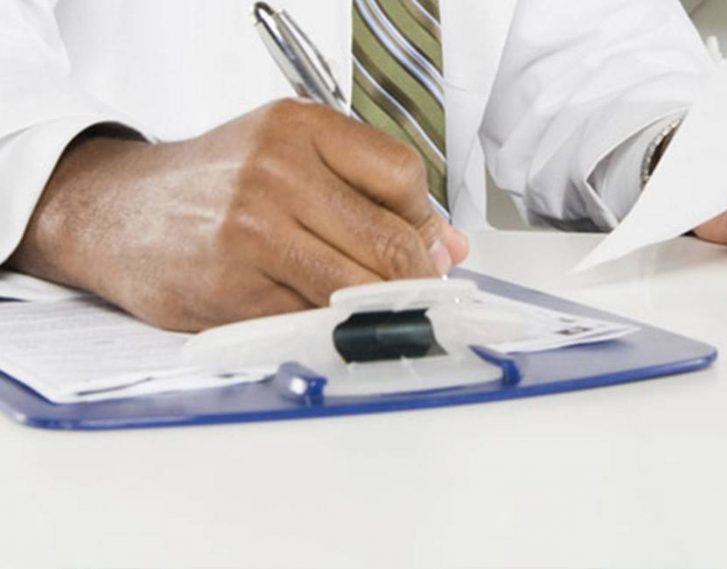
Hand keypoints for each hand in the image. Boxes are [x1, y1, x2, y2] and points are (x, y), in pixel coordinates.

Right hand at [9, 99, 468, 330]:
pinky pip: (314, 319)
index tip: (427, 247)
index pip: (401, 174)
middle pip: (389, 239)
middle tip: (421, 292)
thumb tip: (448, 246)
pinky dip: (334, 326)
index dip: (425, 221)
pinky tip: (325, 318)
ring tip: (382, 310)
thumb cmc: (211, 184)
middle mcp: (276, 172)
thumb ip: (369, 193)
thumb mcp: (288, 157)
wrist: (113, 212)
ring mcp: (252, 231)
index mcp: (299, 127)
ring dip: (383, 309)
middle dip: (417, 277)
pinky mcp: (234, 288)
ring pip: (358, 288)